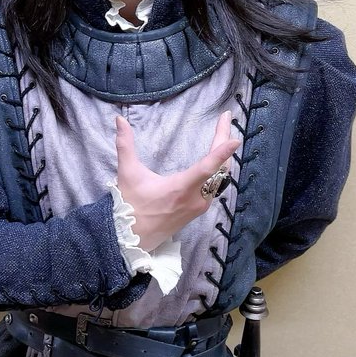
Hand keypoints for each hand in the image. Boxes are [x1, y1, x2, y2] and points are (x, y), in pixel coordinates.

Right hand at [114, 111, 241, 251]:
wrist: (132, 238)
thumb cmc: (130, 205)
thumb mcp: (127, 173)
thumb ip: (125, 145)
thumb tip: (119, 119)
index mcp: (180, 189)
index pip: (207, 168)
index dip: (221, 152)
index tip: (236, 139)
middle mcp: (195, 198)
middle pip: (219, 168)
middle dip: (224, 141)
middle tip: (226, 118)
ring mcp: (199, 205)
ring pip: (220, 177)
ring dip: (223, 155)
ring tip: (223, 132)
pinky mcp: (199, 209)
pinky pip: (216, 185)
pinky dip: (219, 168)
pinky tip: (218, 157)